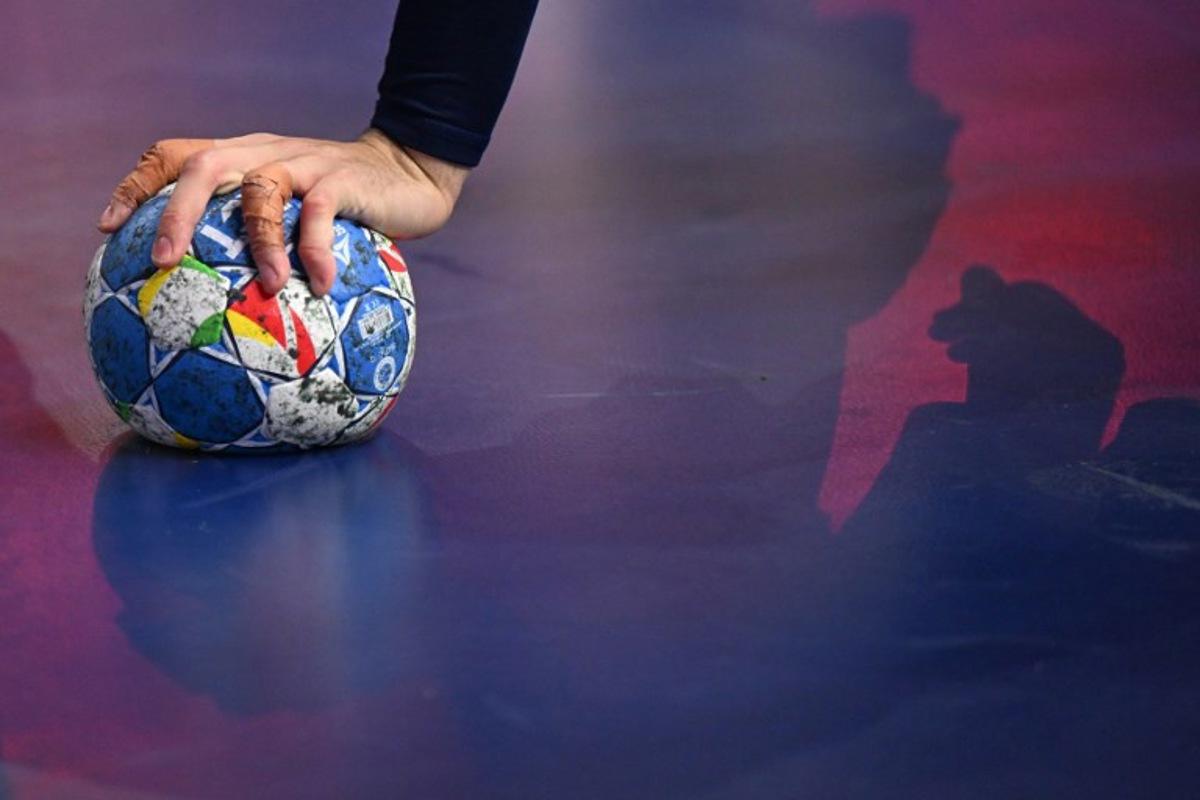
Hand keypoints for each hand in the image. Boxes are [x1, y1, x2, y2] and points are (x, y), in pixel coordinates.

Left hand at [97, 130, 468, 295]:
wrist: (410, 174)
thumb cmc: (348, 208)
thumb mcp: (297, 213)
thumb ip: (261, 237)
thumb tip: (219, 307)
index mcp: (244, 156)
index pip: (177, 154)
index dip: (138, 186)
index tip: (108, 229)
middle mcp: (266, 152)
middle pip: (204, 165)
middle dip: (176, 212)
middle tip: (161, 262)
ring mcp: (304, 163)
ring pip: (262, 189)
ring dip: (258, 241)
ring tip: (267, 288)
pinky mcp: (343, 180)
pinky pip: (322, 214)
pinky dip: (316, 250)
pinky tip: (319, 286)